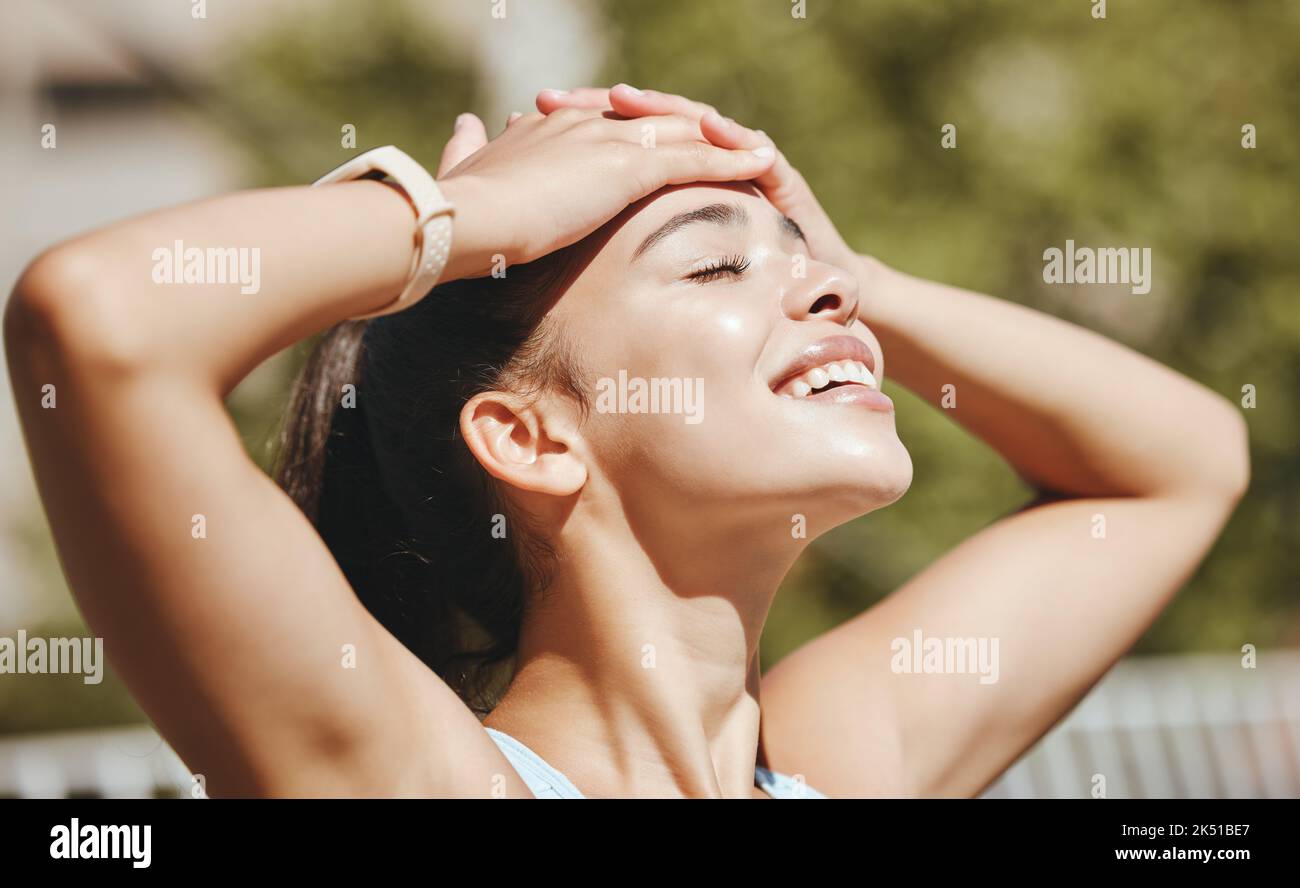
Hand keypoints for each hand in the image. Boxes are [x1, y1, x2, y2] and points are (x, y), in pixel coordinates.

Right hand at [429, 108, 776, 279]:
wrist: (464, 217)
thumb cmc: (458, 210)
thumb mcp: (466, 170)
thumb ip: (468, 150)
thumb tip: (462, 126)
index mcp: (552, 127)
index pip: (609, 125)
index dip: (642, 134)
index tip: (664, 148)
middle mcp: (587, 124)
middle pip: (654, 122)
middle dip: (692, 133)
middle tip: (728, 146)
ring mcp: (611, 143)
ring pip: (682, 134)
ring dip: (723, 142)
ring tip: (758, 153)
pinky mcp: (630, 168)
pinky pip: (694, 159)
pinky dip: (730, 159)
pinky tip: (760, 165)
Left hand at [536, 85, 864, 276]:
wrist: (805, 288)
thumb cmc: (734, 277)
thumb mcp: (666, 256)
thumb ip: (621, 236)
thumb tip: (556, 234)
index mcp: (669, 172)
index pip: (621, 134)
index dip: (576, 122)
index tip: (528, 114)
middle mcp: (702, 157)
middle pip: (650, 118)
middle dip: (604, 104)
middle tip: (557, 98)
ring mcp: (740, 159)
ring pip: (696, 122)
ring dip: (660, 109)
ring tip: (623, 100)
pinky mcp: (779, 176)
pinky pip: (750, 148)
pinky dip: (727, 137)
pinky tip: (704, 128)